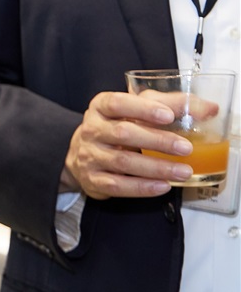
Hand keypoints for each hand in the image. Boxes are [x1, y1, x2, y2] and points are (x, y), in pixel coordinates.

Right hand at [62, 90, 192, 198]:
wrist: (82, 153)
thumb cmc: (116, 126)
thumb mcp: (136, 109)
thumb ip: (170, 104)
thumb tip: (208, 108)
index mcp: (100, 107)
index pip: (117, 103)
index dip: (142, 109)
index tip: (168, 115)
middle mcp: (92, 130)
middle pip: (123, 133)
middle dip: (157, 141)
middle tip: (185, 148)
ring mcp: (90, 156)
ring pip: (123, 162)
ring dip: (156, 168)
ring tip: (184, 171)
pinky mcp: (93, 179)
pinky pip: (118, 185)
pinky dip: (142, 187)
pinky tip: (163, 186)